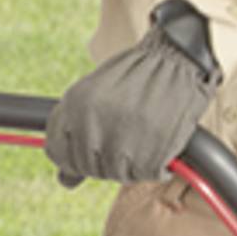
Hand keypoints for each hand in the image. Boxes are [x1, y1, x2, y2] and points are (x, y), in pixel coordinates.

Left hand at [44, 1, 219, 187]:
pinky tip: (158, 138)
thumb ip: (74, 133)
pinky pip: (145, 173)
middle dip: (105, 156)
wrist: (179, 55)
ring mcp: (122, 140)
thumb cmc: (136, 77)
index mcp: (76, 106)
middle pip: (88, 167)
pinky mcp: (151, 151)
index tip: (92, 142)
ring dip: (132, 161)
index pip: (57, 152)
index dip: (73, 154)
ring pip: (116, 174)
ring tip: (144, 131)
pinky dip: (154, 163)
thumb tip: (63, 181)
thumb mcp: (96, 95)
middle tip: (126, 130)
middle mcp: (94, 124)